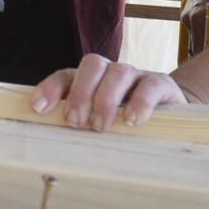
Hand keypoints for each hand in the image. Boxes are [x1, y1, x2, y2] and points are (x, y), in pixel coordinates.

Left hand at [30, 54, 186, 130]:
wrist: (170, 117)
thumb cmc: (124, 124)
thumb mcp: (98, 123)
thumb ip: (78, 125)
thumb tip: (47, 143)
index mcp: (90, 80)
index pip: (66, 75)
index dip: (50, 88)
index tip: (38, 108)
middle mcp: (110, 72)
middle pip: (92, 64)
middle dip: (80, 93)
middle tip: (76, 122)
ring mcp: (136, 76)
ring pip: (118, 72)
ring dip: (105, 99)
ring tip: (101, 126)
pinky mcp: (161, 84)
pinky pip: (150, 85)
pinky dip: (139, 102)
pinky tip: (132, 121)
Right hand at [181, 0, 208, 56]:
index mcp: (201, 19)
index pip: (202, 50)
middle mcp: (191, 18)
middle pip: (197, 47)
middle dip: (208, 55)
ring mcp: (186, 16)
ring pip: (195, 39)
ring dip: (205, 44)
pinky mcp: (185, 13)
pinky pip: (194, 30)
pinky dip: (202, 33)